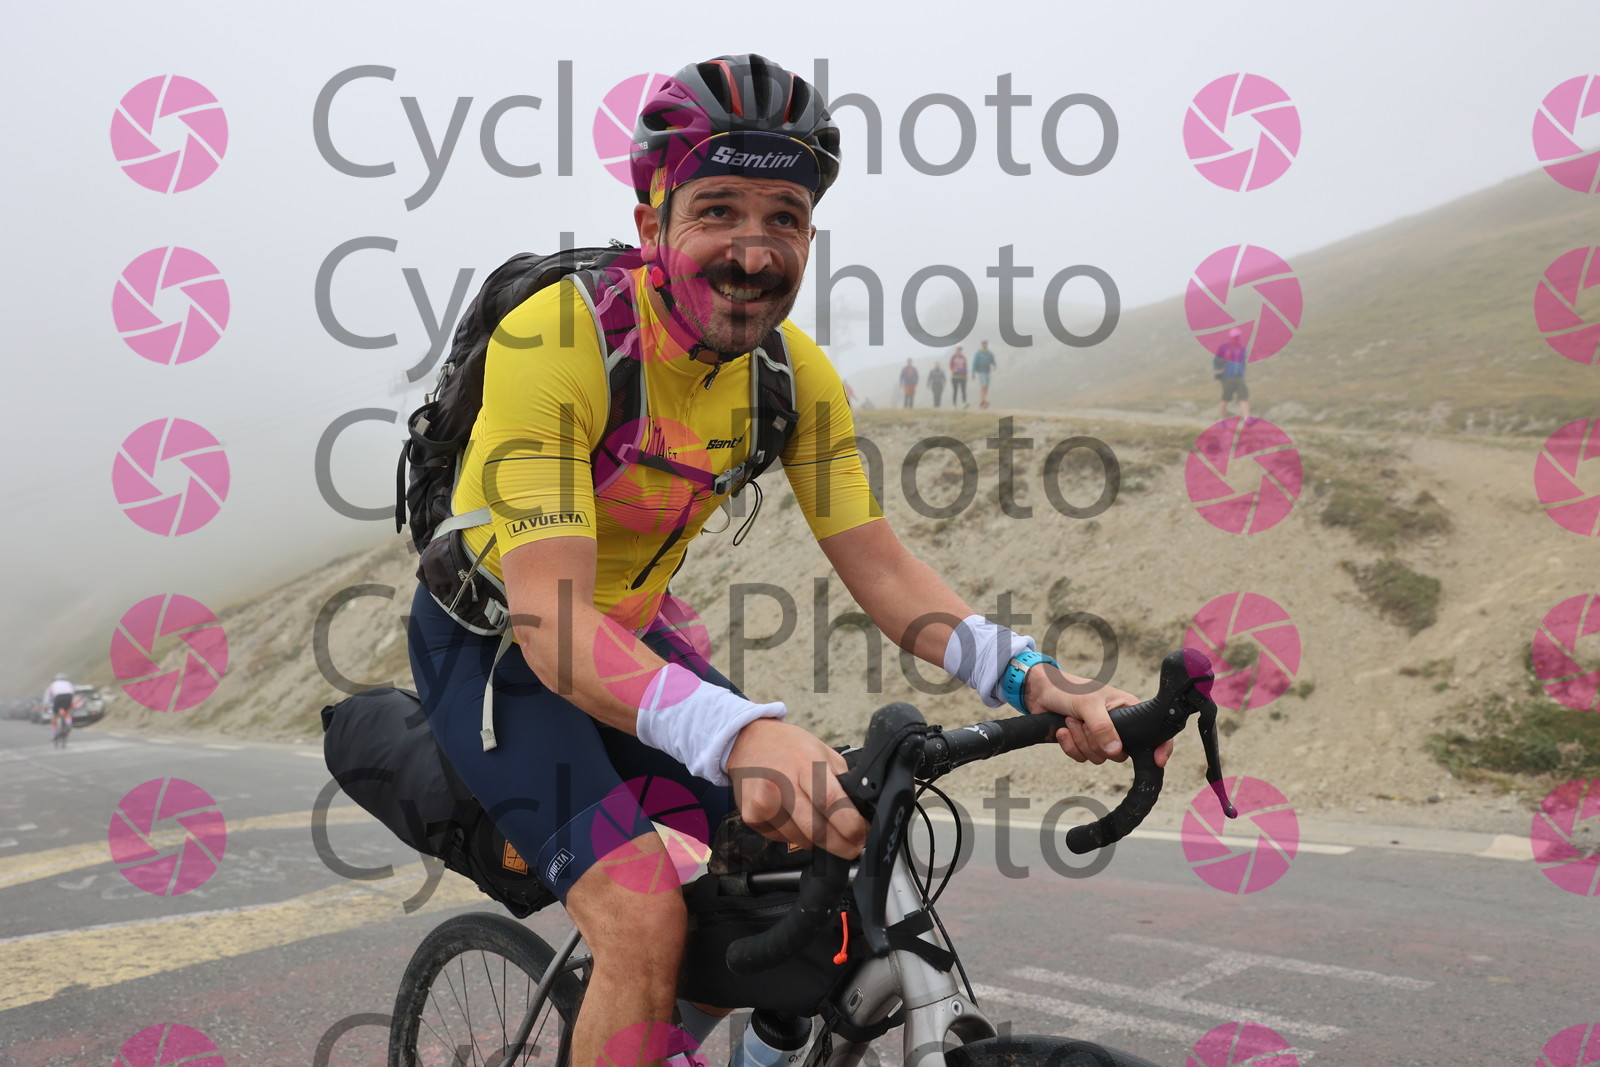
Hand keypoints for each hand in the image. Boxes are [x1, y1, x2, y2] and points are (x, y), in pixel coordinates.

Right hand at [726, 718, 867, 858]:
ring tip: (821, 825)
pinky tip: (795, 819)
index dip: (852, 826)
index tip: (864, 835)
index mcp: (806, 765)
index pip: (833, 803)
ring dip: (819, 841)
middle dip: (841, 845)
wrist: (749, 742)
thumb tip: (863, 814)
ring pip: (802, 840)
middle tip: (853, 846)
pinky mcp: (752, 817)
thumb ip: (842, 782)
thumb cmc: (790, 747)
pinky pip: (784, 839)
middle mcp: (782, 784)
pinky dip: (796, 836)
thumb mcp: (822, 753)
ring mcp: (764, 803)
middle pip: (817, 830)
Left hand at [1024, 664, 1173, 768]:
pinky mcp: (1083, 742)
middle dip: (1096, 742)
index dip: (1160, 747)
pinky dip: (1070, 747)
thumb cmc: (1068, 689)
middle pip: (1119, 753)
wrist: (1040, 691)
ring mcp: (1100, 735)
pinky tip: (1063, 731)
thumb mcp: (1088, 704)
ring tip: (1071, 721)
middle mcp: (1117, 724)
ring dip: (1080, 741)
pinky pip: (1082, 757)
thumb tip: (1116, 751)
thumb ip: (1102, 727)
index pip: (1153, 731)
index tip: (1158, 761)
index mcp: (1127, 709)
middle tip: (1084, 722)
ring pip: (1099, 757)